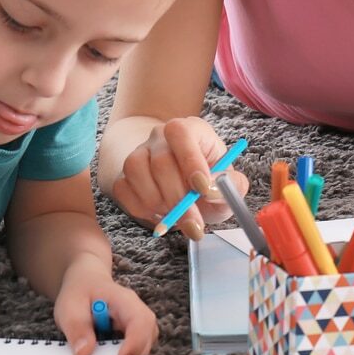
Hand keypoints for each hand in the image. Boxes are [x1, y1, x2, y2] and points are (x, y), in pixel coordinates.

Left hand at [54, 261, 158, 354]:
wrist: (86, 282)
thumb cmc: (80, 291)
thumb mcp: (69, 306)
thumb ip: (77, 327)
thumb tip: (84, 353)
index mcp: (123, 300)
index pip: (139, 321)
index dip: (134, 343)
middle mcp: (136, 311)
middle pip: (149, 335)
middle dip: (135, 354)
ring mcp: (138, 322)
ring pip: (146, 343)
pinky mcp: (134, 333)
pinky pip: (138, 347)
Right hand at [109, 117, 248, 239]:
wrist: (183, 184)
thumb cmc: (208, 181)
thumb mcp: (228, 182)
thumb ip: (230, 184)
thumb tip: (212, 190)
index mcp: (189, 129)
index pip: (181, 133)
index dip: (191, 161)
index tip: (203, 189)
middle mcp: (159, 137)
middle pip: (161, 162)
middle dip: (178, 198)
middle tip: (194, 225)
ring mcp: (138, 154)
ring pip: (138, 174)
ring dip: (159, 203)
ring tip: (177, 215)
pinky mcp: (124, 174)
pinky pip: (124, 190)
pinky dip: (142, 209)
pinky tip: (160, 213)